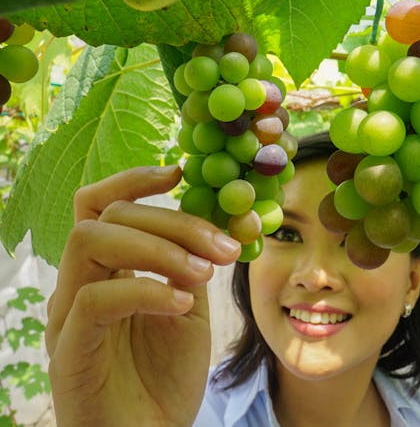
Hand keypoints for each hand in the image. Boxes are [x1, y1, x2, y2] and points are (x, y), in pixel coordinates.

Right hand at [46, 166, 240, 426]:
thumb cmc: (166, 376)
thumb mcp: (188, 308)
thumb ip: (191, 265)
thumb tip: (216, 219)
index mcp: (105, 270)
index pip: (99, 205)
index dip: (134, 179)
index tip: (180, 172)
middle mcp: (78, 284)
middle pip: (107, 217)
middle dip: (173, 221)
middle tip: (223, 246)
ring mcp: (67, 315)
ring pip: (90, 242)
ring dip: (157, 247)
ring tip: (203, 272)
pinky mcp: (67, 349)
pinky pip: (94, 298)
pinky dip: (145, 290)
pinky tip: (183, 305)